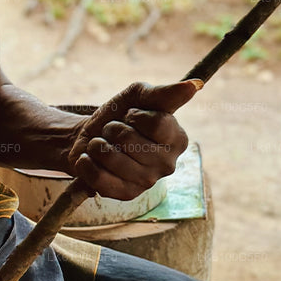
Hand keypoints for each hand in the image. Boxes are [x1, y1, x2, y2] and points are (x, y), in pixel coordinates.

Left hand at [66, 80, 200, 200]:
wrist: (92, 137)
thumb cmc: (120, 115)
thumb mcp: (139, 96)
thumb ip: (165, 93)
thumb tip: (194, 86)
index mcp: (178, 139)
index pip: (156, 123)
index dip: (134, 115)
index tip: (130, 116)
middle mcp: (168, 164)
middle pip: (129, 140)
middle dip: (112, 129)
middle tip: (114, 132)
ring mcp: (147, 182)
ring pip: (110, 157)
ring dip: (97, 145)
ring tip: (102, 146)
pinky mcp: (125, 195)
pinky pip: (97, 178)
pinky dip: (86, 163)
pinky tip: (92, 160)